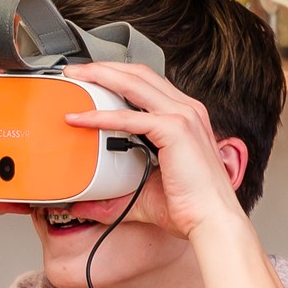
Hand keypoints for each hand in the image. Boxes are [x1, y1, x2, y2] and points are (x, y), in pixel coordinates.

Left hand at [60, 61, 246, 242]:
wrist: (212, 221)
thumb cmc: (189, 207)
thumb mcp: (144, 193)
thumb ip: (113, 196)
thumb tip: (84, 205)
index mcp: (184, 117)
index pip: (147, 83)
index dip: (118, 75)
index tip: (91, 79)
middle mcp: (186, 110)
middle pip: (139, 73)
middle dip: (104, 67)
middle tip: (75, 71)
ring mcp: (183, 116)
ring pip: (134, 83)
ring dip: (101, 76)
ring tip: (75, 77)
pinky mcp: (175, 130)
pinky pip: (129, 117)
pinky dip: (101, 116)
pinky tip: (80, 118)